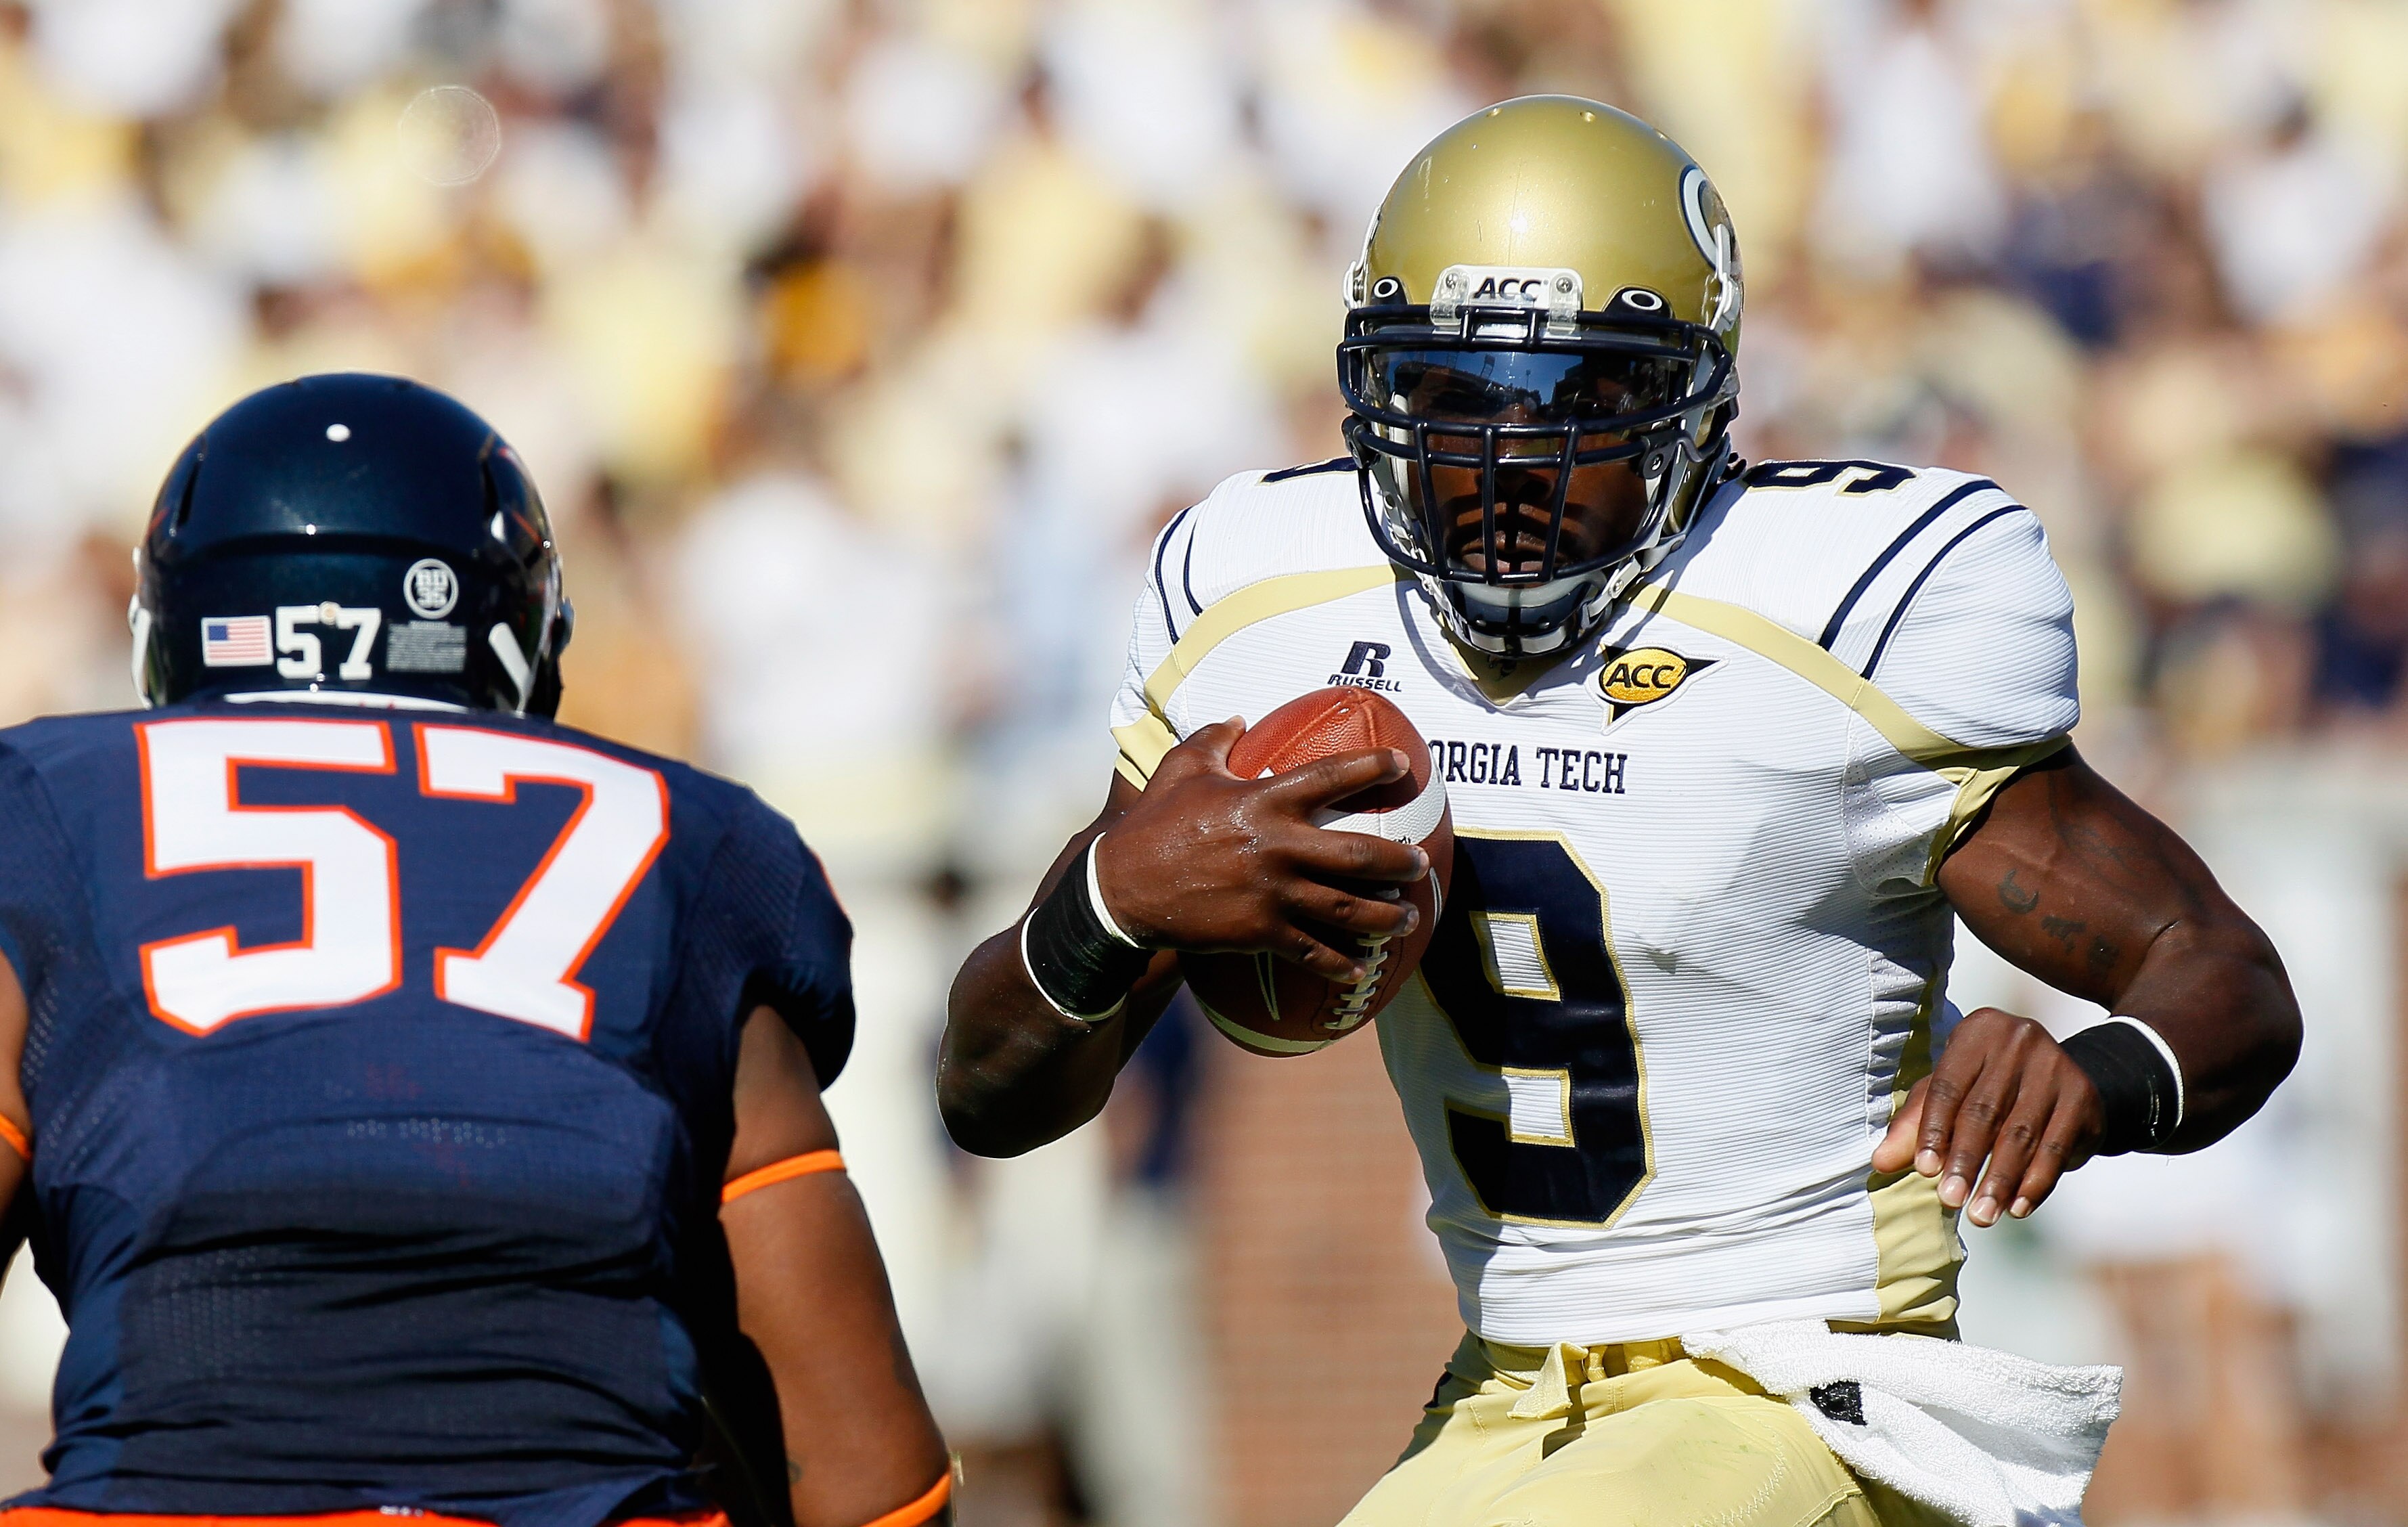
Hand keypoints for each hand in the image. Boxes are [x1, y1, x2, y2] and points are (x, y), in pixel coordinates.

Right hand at [1091, 718, 1429, 984]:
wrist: (1121, 888)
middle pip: (1356, 855)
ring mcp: (1271, 893)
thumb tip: (1239, 718)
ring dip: (1383, 915)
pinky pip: (1310, 951)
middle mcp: (1276, 846)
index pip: (1331, 777)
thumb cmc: (1154, 823)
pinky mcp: (1258, 931)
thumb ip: (1214, 739)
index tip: (1403, 767)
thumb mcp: (1181, 769)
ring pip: (1344, 908)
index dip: (1372, 769)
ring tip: (1406, 916)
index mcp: (1262, 801)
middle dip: (1397, 860)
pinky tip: (1361, 971)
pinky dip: (1339, 963)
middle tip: (1420, 861)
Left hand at [1871, 1007, 2103, 1227]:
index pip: (1948, 1087)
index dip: (1934, 1131)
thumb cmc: (1987, 1087)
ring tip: (1981, 1215)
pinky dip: (2036, 1184)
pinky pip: (2056, 1148)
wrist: (2060, 1080)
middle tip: (1950, 1200)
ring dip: (2000, 1181)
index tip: (1924, 1171)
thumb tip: (1880, 1162)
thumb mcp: (1949, 1095)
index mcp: (1977, 1032)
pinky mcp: (2083, 1097)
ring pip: (2021, 1134)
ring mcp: (2056, 1067)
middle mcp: (2018, 1041)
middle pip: (1985, 1111)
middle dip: (1966, 1161)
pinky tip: (2017, 1208)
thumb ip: (1914, 1125)